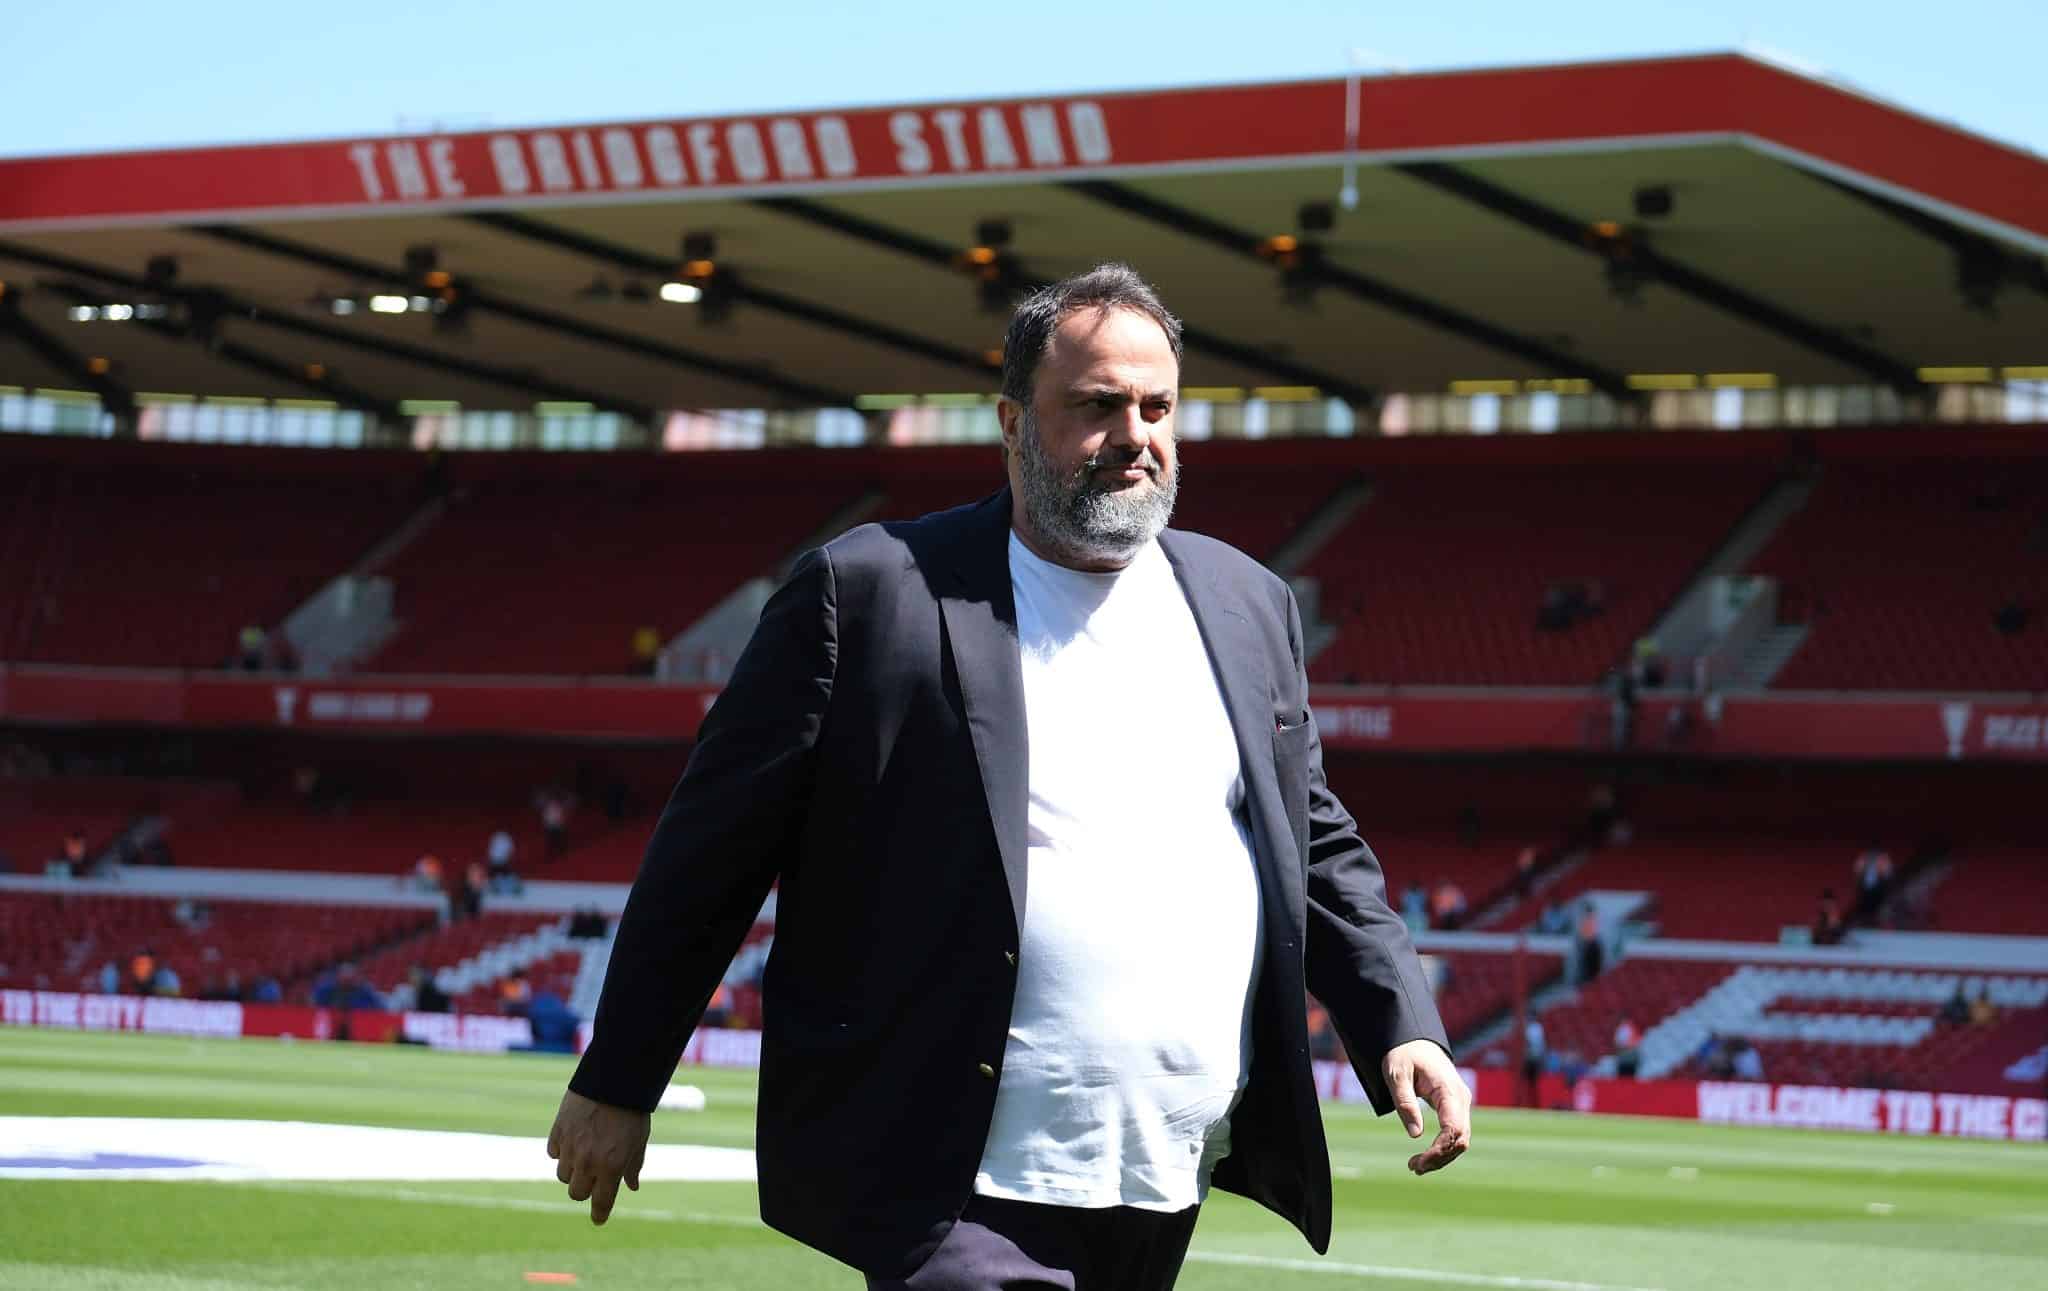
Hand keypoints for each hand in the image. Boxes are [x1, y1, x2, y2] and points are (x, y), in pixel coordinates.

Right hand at [547, 1088, 650, 1224]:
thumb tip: (632, 1187)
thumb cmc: (632, 1110)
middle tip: (593, 1178)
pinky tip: (573, 1140)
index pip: (601, 1202)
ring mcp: (570, 1147)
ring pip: (563, 1175)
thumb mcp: (639, 1140)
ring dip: (572, 1170)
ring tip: (585, 1154)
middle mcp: (588, 1161)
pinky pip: (554, 1153)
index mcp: (611, 1167)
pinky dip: (562, 1151)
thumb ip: (632, 1166)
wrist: (614, 1078)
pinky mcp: (558, 1131)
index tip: (599, 1219)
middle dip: (585, 1189)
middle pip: (576, 1193)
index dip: (600, 1214)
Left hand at [1382, 1039, 1471, 1175]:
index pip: (1453, 1128)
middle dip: (1440, 1157)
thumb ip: (1405, 1102)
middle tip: (1413, 1167)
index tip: (1419, 1162)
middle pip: (1460, 1138)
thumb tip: (1416, 1135)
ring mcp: (1461, 1103)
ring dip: (1442, 1156)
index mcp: (1448, 1089)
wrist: (1414, 1041)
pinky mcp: (1456, 1108)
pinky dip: (1443, 1147)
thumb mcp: (1396, 1075)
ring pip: (1460, 1139)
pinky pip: (1455, 1133)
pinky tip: (1426, 1157)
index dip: (1439, 1149)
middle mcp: (1461, 1098)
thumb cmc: (1403, 1055)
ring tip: (1416, 1166)